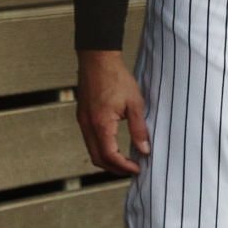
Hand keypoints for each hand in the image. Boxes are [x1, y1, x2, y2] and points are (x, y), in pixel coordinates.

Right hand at [76, 49, 150, 176]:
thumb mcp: (134, 103)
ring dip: (107, 159)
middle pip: (97, 158)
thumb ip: (139, 129)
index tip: (137, 168)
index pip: (110, 156)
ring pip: (92, 150)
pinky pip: (89, 139)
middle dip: (114, 168)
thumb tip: (144, 150)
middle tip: (131, 169)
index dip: (124, 167)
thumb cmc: (116, 77)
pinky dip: (101, 148)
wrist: (97, 58)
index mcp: (101, 123)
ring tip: (124, 160)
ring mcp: (83, 120)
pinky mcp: (82, 115)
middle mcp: (88, 125)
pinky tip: (114, 144)